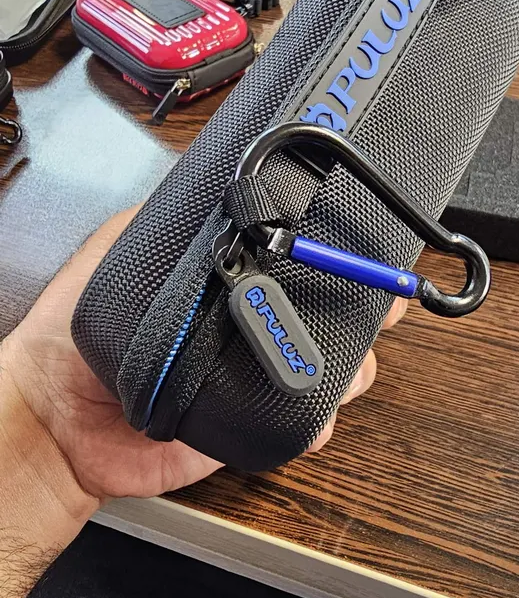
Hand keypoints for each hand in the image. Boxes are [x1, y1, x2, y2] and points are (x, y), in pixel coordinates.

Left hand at [1, 208, 406, 504]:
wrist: (56, 419)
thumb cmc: (75, 333)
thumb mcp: (119, 249)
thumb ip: (168, 218)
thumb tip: (215, 172)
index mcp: (228, 285)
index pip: (298, 263)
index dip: (342, 253)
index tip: (372, 242)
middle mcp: (247, 327)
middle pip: (331, 315)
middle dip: (367, 308)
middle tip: (383, 302)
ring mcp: (252, 377)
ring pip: (330, 369)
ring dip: (352, 364)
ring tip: (345, 362)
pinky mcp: (249, 425)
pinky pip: (300, 424)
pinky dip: (319, 420)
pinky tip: (316, 412)